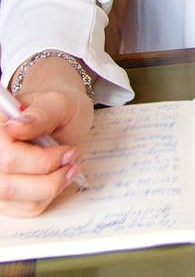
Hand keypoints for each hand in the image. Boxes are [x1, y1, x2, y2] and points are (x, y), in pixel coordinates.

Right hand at [0, 62, 93, 216]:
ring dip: (48, 188)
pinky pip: (22, 208)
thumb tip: (16, 126)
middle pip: (7, 186)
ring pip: (13, 200)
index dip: (43, 161)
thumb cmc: (59, 107)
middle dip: (48, 178)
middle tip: (71, 160)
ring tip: (67, 168)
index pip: (9, 158)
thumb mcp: (59, 103)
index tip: (69, 152)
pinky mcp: (4, 194)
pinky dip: (45, 197)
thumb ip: (41, 114)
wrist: (60, 114)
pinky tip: (55, 177)